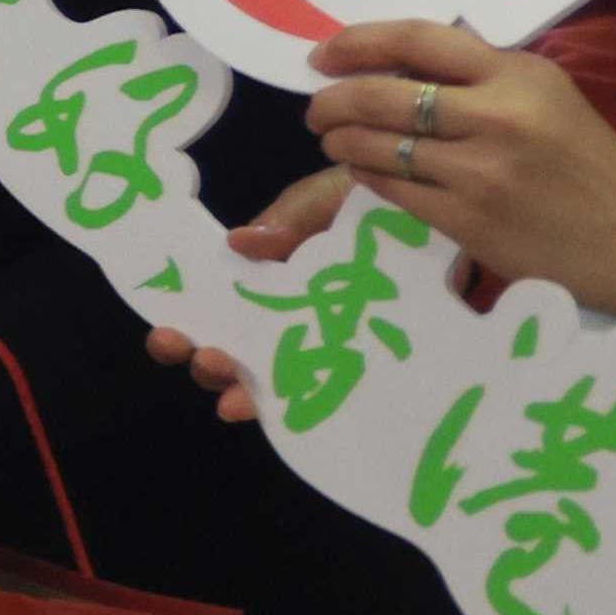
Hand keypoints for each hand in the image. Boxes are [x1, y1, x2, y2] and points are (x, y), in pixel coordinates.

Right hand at [149, 165, 364, 423]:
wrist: (447, 220)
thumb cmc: (377, 207)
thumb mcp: (325, 198)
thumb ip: (288, 217)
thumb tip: (237, 241)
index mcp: (267, 278)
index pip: (214, 308)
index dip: (184, 323)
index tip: (168, 331)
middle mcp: (288, 319)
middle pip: (233, 353)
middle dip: (205, 363)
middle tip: (201, 355)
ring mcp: (325, 347)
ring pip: (271, 383)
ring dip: (244, 394)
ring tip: (233, 395)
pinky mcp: (366, 366)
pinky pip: (328, 397)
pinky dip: (299, 412)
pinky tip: (282, 416)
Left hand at [296, 24, 615, 330]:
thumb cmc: (590, 165)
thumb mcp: (547, 98)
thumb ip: (481, 78)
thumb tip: (390, 65)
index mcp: (518, 74)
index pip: (416, 39)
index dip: (356, 43)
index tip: (323, 56)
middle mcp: (498, 115)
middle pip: (381, 94)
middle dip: (332, 101)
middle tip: (317, 108)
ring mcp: (481, 171)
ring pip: (378, 145)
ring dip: (342, 142)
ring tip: (336, 141)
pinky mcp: (470, 220)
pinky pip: (393, 190)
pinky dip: (368, 177)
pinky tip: (367, 173)